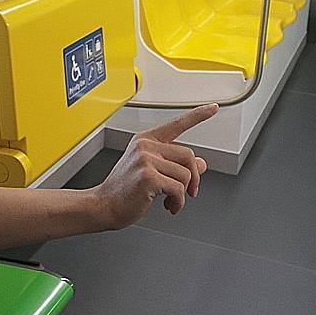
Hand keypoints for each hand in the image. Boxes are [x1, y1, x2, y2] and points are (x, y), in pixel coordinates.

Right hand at [95, 104, 217, 228]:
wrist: (103, 206)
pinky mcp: (148, 176)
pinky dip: (178, 202)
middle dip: (193, 177)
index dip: (198, 115)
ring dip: (183, 194)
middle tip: (188, 192)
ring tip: (171, 201)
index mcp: (145, 140)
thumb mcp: (152, 173)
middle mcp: (145, 146)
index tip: (213, 108)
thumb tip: (201, 164)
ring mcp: (146, 159)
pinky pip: (178, 188)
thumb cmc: (123, 191)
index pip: (177, 124)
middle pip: (188, 155)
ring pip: (185, 174)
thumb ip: (175, 165)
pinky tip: (168, 206)